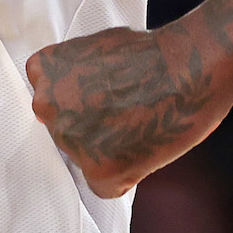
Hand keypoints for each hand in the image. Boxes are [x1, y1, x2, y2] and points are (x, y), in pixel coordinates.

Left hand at [26, 24, 232, 197]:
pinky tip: (145, 149)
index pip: (53, 104)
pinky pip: (107, 186)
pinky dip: (127, 175)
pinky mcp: (99, 169)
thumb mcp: (95, 46)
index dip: (84, 104)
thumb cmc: (152, 52)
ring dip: (110, 151)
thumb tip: (53, 99)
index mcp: (44, 72)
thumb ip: (70, 73)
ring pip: (87, 160)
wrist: (188, 67)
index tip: (107, 99)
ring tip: (141, 126)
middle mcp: (48, 106)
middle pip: (67, 132)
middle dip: (94, 128)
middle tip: (128, 113)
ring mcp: (70, 139)